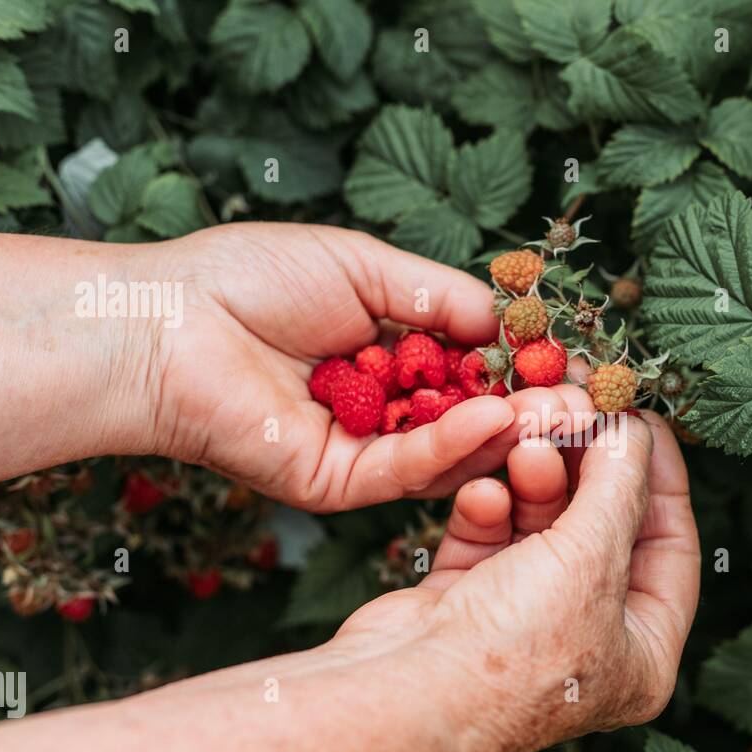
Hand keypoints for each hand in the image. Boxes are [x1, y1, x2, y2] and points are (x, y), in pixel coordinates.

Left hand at [136, 223, 592, 510]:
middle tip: (585, 402)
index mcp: (389, 356)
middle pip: (474, 419)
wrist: (166, 321)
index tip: (574, 362)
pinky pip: (410, 470)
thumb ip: (442, 298)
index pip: (473, 369)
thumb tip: (510, 321)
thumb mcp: (366, 268)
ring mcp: (364, 451)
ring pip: (453, 453)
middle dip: (529, 409)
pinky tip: (495, 418)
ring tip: (556, 411)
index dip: (523, 367)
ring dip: (506, 431)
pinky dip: (456, 446)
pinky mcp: (340, 484)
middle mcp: (384, 409)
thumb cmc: (249, 279)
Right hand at [331, 412, 701, 751]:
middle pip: (603, 529)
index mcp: (642, 653)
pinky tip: (483, 491)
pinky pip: (490, 538)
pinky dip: (488, 509)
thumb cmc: (514, 650)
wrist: (400, 697)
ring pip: (542, 525)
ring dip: (534, 478)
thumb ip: (618, 486)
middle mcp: (587, 640)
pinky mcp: (464, 603)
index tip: (639, 416)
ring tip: (526, 443)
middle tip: (572, 414)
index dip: (658, 476)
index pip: (671, 545)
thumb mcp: (591, 559)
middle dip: (586, 469)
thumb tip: (632, 430)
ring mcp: (524, 622)